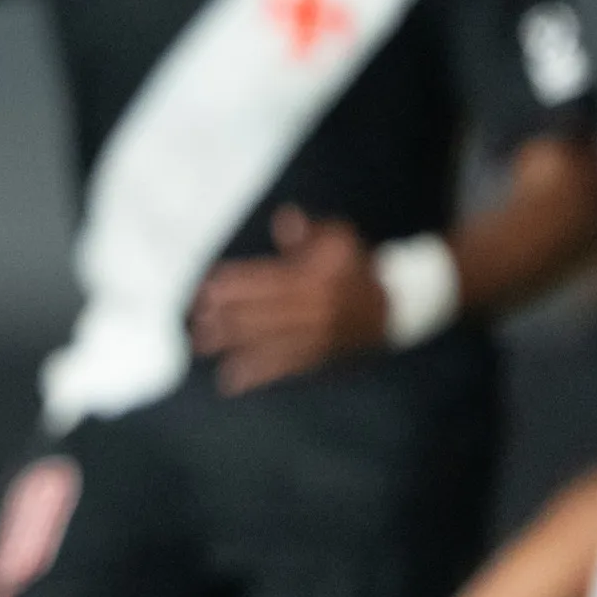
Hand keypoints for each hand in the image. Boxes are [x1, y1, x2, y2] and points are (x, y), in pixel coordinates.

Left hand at [191, 206, 386, 393]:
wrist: (399, 303)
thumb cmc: (360, 266)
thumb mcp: (340, 240)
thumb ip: (309, 234)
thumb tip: (284, 217)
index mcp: (316, 278)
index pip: (267, 281)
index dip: (235, 285)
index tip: (207, 288)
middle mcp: (315, 308)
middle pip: (262, 312)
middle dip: (226, 316)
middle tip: (197, 320)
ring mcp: (318, 334)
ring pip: (268, 340)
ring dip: (233, 343)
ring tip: (202, 344)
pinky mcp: (321, 355)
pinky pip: (285, 366)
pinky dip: (257, 373)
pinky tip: (231, 378)